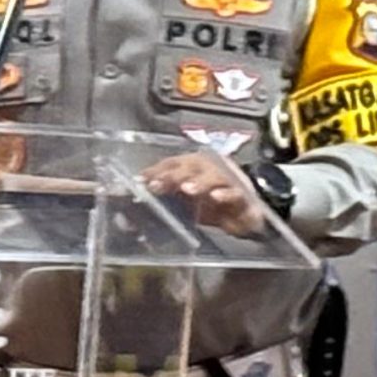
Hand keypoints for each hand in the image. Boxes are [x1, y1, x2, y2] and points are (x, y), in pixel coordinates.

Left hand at [141, 148, 267, 234]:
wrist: (245, 214)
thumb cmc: (210, 205)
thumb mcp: (183, 203)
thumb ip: (162, 203)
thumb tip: (130, 213)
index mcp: (192, 166)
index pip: (172, 163)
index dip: (156, 170)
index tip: (141, 181)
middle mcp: (208, 169)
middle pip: (190, 166)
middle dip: (172, 176)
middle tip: (157, 185)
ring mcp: (226, 181)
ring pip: (213, 176)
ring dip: (198, 182)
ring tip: (186, 189)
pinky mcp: (241, 197)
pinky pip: (234, 193)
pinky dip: (225, 195)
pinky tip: (215, 198)